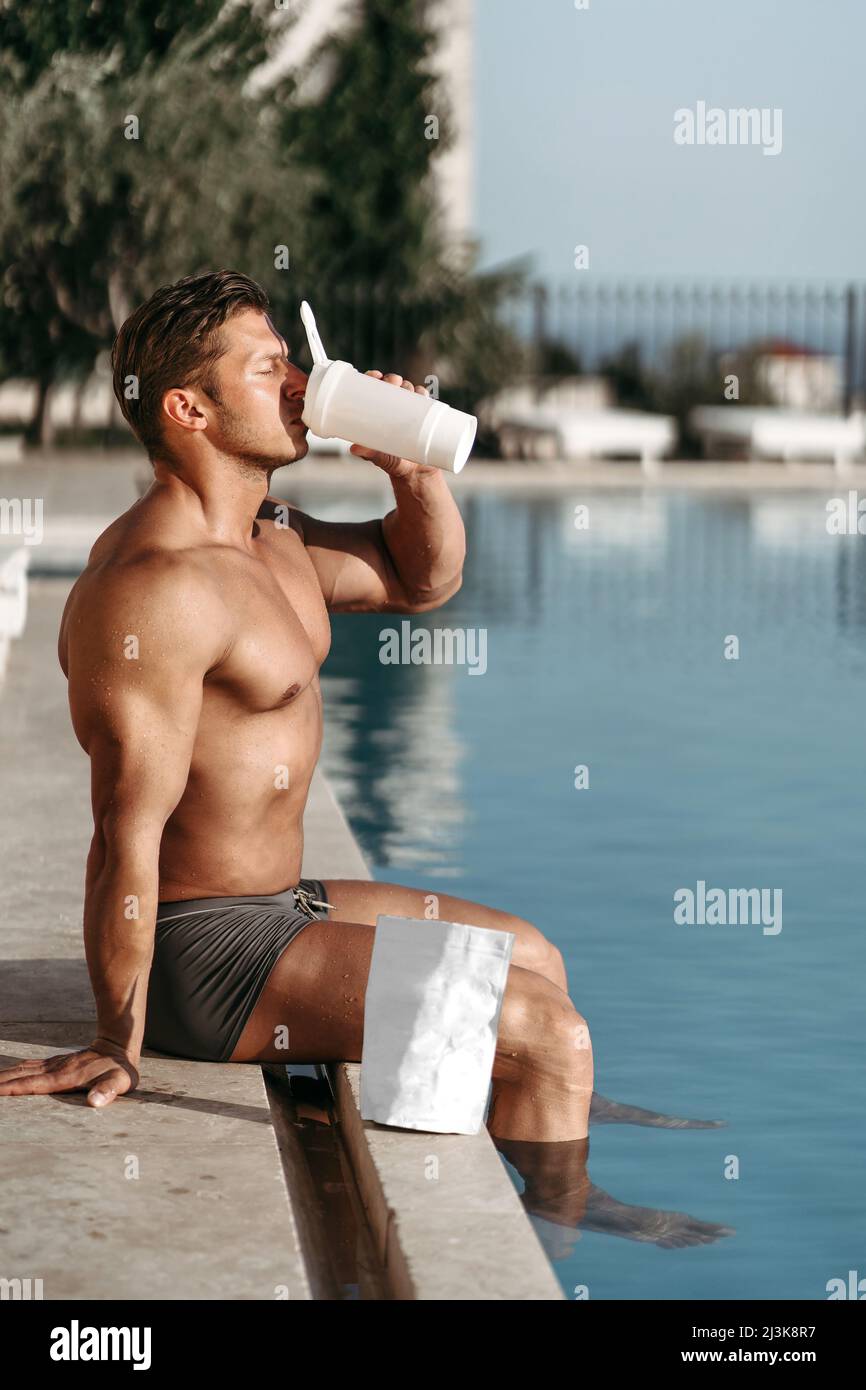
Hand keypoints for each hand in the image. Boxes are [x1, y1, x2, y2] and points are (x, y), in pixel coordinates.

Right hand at [0, 1039, 139, 1106]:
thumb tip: (96, 1101)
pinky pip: (30, 1065)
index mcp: (65, 1078)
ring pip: (23, 1069)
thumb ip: (107, 1091)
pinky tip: (8, 1072)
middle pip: (21, 1076)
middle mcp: (55, 1069)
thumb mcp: (119, 1082)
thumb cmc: (120, 1069)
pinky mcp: (57, 1063)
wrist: (119, 1045)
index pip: (33, 1084)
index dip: (12, 1088)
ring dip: (4, 1075)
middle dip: (0, 1082)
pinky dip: (15, 1070)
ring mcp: (55, 1064)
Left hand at [349, 370, 438, 480]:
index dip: (373, 377)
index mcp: (377, 413)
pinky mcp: (424, 417)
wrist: (416, 474)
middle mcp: (393, 408)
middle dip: (393, 380)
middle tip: (394, 383)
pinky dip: (424, 395)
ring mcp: (409, 412)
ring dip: (408, 386)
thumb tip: (353, 449)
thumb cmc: (393, 463)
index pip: (373, 388)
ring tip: (408, 390)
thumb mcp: (380, 458)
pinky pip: (425, 401)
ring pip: (408, 391)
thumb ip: (368, 453)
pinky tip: (422, 393)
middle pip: (392, 386)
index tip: (376, 376)